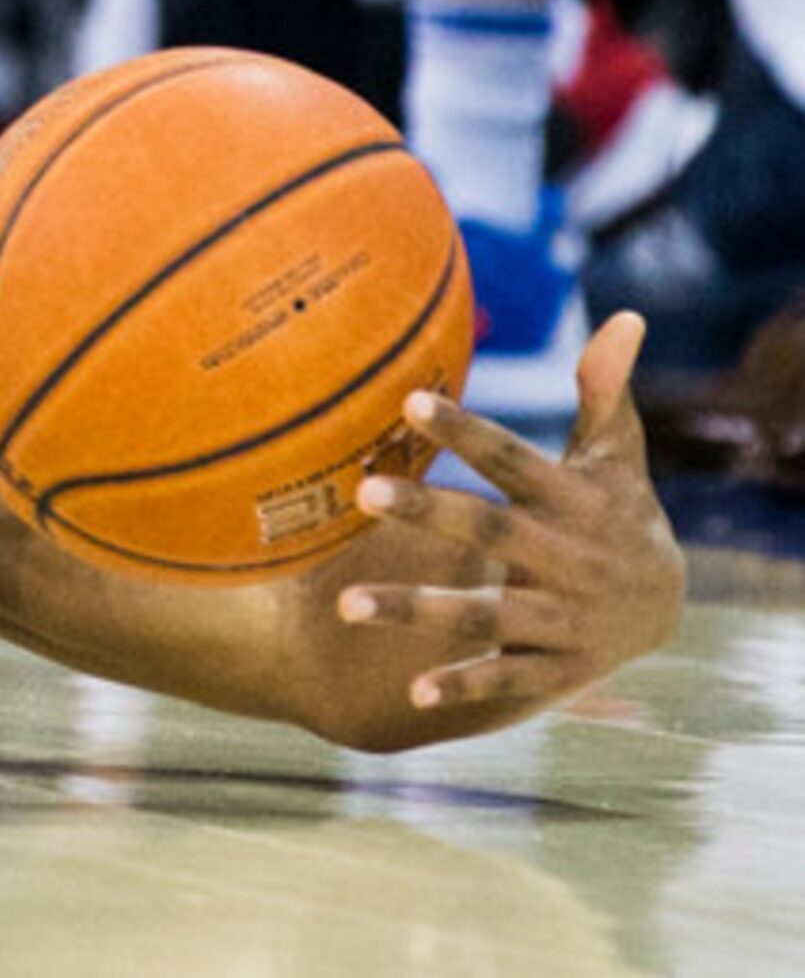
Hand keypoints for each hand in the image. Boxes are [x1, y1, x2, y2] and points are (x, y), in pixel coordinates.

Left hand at [335, 313, 686, 715]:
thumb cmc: (616, 509)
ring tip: (343, 604)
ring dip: (416, 610)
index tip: (408, 402)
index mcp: (572, 500)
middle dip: (428, 512)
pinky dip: (466, 686)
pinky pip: (509, 678)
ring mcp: (562, 616)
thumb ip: (604, 392)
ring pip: (484, 613)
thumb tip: (626, 316)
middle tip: (360, 489)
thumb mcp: (616, 454)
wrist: (667, 606)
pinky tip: (414, 692)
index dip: (467, 432)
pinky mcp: (559, 667)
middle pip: (489, 531)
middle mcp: (566, 557)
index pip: (514, 461)